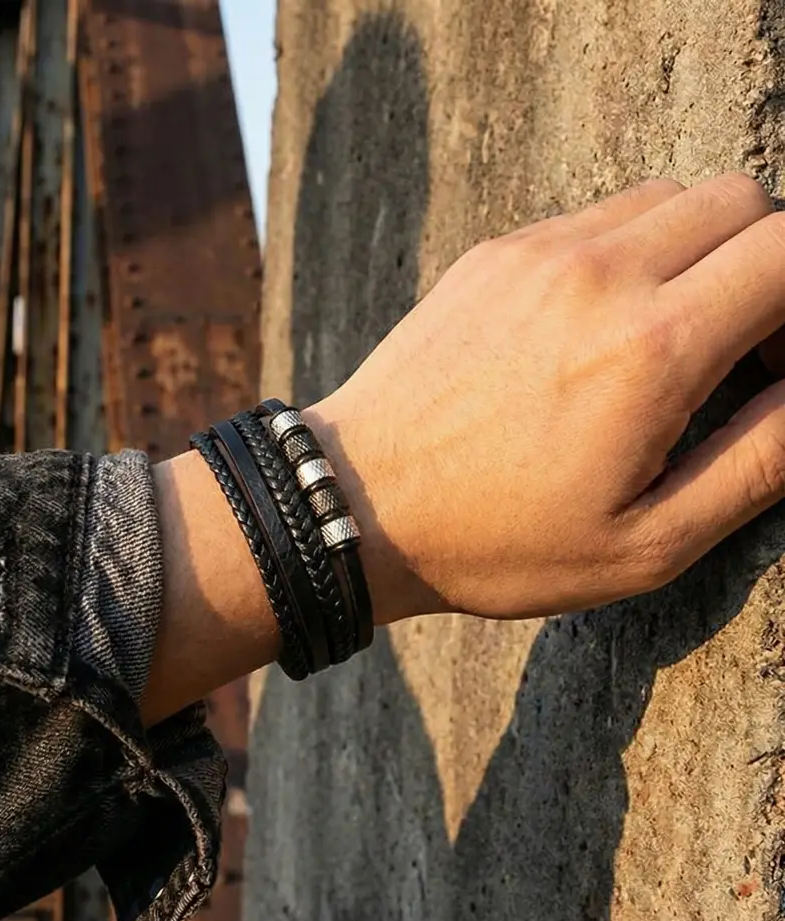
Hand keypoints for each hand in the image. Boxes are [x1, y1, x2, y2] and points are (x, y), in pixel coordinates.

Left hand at [307, 173, 784, 621]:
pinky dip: (627, 252)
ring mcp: (537, 254)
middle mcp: (598, 276)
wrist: (357, 501)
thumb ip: (757, 465)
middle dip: (768, 265)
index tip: (778, 366)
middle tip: (738, 350)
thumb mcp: (642, 545)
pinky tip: (594, 327)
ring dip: (697, 251)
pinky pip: (595, 218)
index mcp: (651, 349)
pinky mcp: (493, 255)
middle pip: (741, 202)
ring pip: (669, 197)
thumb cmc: (493, 541)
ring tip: (666, 337)